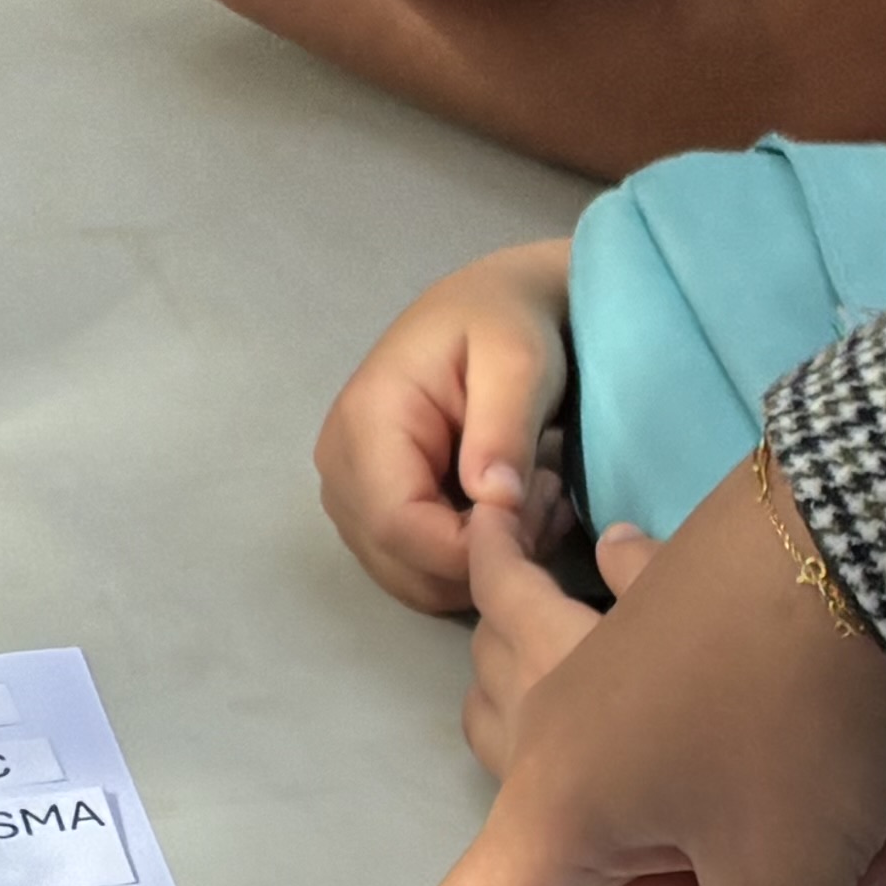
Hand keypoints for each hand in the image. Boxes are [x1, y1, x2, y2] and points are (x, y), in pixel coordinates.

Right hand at [258, 448, 885, 885]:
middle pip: (613, 871)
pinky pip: (622, 620)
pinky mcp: (660, 608)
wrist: (847, 538)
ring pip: (573, 715)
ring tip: (745, 710)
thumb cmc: (791, 717)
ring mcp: (601, 667)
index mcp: (557, 823)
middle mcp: (556, 745)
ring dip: (672, 748)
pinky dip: (638, 605)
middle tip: (868, 858)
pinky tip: (623, 554)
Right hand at [319, 237, 573, 609]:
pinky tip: (506, 515)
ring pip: (410, 577)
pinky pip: (416, 568)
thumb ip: (504, 428)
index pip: (399, 526)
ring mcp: (348, 494)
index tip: (535, 517)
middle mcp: (340, 466)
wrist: (490, 307)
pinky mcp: (369, 510)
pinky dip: (467, 562)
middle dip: (481, 558)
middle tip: (545, 504)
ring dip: (478, 564)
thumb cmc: (507, 323)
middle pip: (401, 563)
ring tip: (531, 505)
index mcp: (365, 421)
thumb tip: (494, 501)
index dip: (468, 549)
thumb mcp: (519, 360)